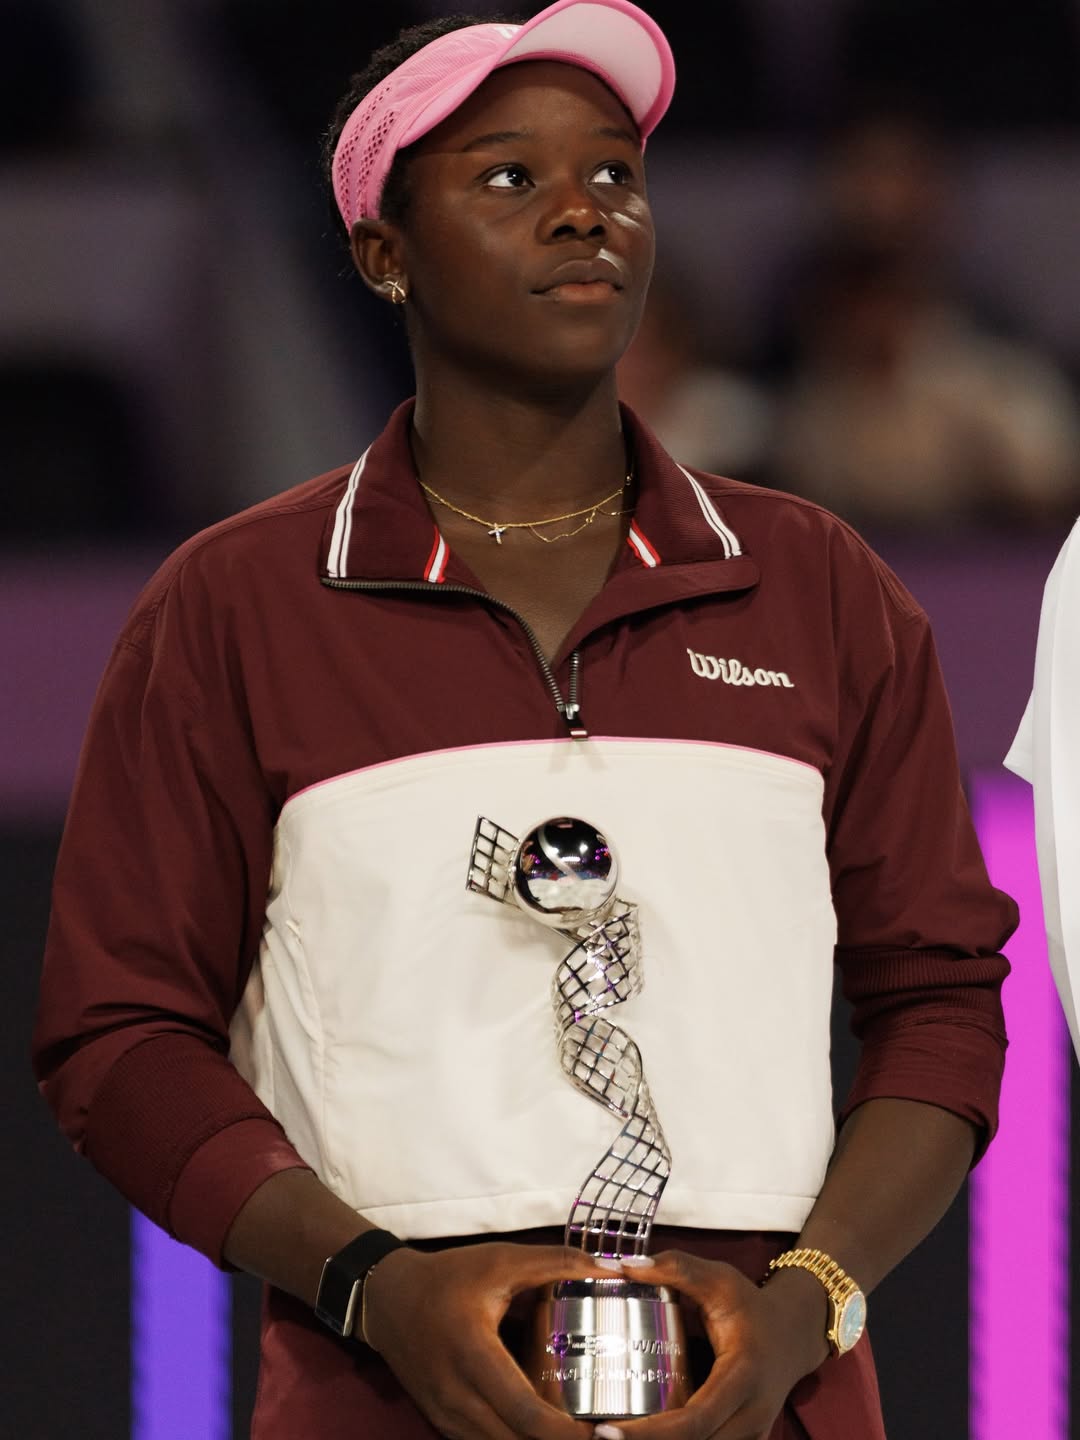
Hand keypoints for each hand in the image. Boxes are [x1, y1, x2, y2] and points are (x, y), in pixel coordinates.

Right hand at [362, 1241, 606, 1439]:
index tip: (601, 1431)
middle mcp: (457, 1396)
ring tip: (575, 1434)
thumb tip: (612, 1269)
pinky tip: (542, 1432)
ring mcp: (447, 1416)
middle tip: (599, 1435)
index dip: (565, 1433)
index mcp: (474, 1354)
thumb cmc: (448, 1277)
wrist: (387, 1299)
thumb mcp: (501, 1260)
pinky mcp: (443, 1423)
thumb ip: (557, 1263)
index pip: (525, 1413)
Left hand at [610, 1252, 829, 1439]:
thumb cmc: (751, 1305)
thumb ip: (675, 1267)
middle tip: (597, 1436)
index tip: (607, 1432)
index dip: (650, 1434)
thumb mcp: (719, 1278)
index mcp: (743, 1376)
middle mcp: (751, 1415)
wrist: (792, 1333)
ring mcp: (751, 1435)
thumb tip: (624, 1265)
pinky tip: (641, 1435)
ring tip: (612, 1436)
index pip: (694, 1421)